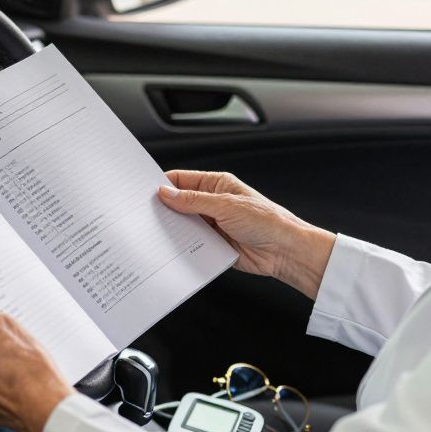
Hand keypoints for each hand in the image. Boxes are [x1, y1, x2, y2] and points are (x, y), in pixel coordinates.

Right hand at [159, 170, 335, 299]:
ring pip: (184, 225)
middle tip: (145, 214)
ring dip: (174, 229)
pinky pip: (192, 244)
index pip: (182, 180)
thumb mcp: (225, 205)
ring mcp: (213, 225)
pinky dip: (182, 247)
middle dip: (165, 209)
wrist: (285, 252)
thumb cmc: (266, 221)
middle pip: (180, 203)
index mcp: (217, 184)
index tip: (145, 191)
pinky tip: (172, 249)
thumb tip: (167, 193)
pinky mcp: (214, 245)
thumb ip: (193, 200)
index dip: (163, 184)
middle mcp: (213, 203)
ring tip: (156, 233)